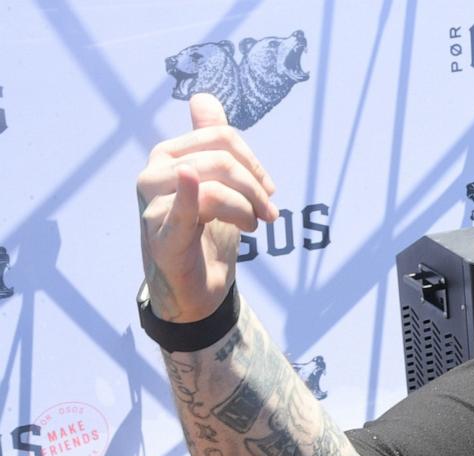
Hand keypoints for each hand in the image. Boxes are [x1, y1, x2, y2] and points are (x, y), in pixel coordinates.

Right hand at [136, 93, 277, 321]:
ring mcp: (155, 206)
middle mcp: (154, 174)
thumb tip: (204, 98)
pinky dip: (192, 197)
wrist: (195, 289)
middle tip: (269, 213)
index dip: (253, 160)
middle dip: (256, 186)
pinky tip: (195, 187)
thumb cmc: (204, 232)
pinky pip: (182, 209)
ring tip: (254, 225)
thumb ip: (210, 141)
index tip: (267, 188)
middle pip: (221, 159)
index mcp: (169, 156)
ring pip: (214, 185)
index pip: (220, 136)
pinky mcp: (163, 237)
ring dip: (247, 208)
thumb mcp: (214, 182)